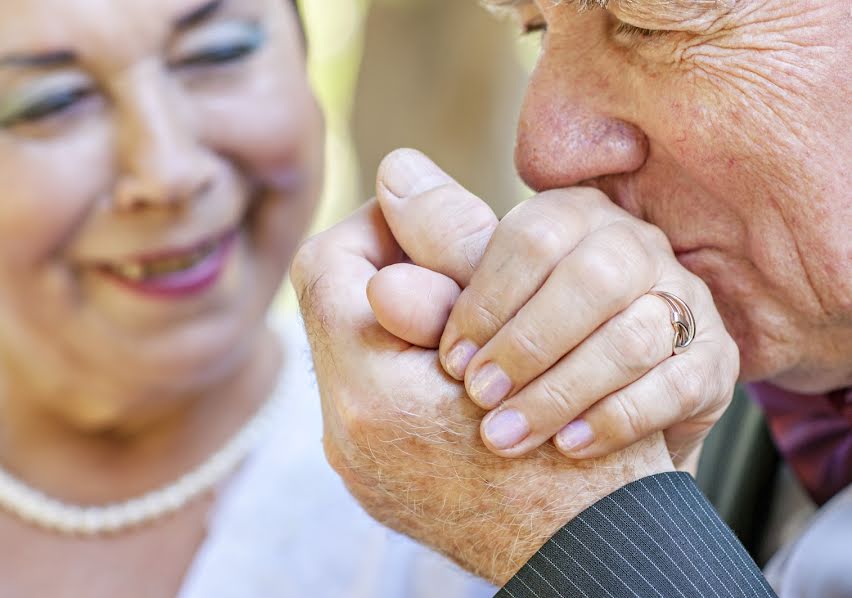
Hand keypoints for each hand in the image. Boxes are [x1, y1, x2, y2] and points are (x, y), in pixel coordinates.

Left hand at [291, 159, 673, 583]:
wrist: (594, 557)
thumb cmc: (582, 446)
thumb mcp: (528, 327)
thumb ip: (454, 252)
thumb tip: (394, 173)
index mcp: (370, 392)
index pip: (328, 265)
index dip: (379, 229)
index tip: (433, 230)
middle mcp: (348, 433)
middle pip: (335, 308)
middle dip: (394, 275)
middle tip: (453, 278)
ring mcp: (357, 464)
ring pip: (350, 354)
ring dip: (401, 323)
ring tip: (466, 331)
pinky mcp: (377, 481)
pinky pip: (366, 400)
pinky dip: (407, 370)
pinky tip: (461, 369)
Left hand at [368, 150, 738, 468]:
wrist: (595, 429)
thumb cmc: (520, 353)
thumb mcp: (475, 305)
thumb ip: (438, 257)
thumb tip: (393, 173)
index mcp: (572, 217)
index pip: (530, 238)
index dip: (483, 299)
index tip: (446, 357)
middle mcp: (634, 247)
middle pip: (590, 279)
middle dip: (524, 343)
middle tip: (474, 395)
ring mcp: (683, 301)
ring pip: (633, 334)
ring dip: (560, 389)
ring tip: (504, 434)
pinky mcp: (713, 360)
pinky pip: (676, 383)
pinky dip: (617, 418)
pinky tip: (568, 446)